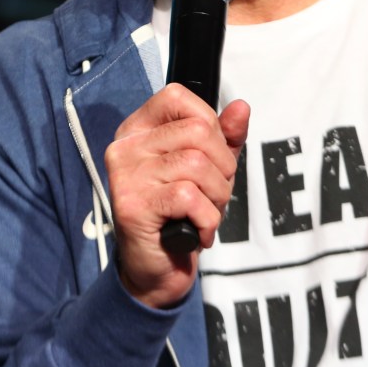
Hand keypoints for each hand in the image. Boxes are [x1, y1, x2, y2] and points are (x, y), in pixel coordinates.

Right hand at [104, 82, 249, 308]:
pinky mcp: (133, 205)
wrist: (158, 269)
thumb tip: (241, 108)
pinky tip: (197, 232)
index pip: (177, 97)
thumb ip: (224, 138)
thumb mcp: (208, 169)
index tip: (210, 154)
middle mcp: (126, 146)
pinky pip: (189, 197)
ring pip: (196, 164)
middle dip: (222, 167)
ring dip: (217, 196)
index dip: (209, 123)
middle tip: (213, 193)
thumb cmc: (180, 215)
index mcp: (139, 130)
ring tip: (204, 213)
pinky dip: (207, 219)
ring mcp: (126, 175)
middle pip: (197, 131)